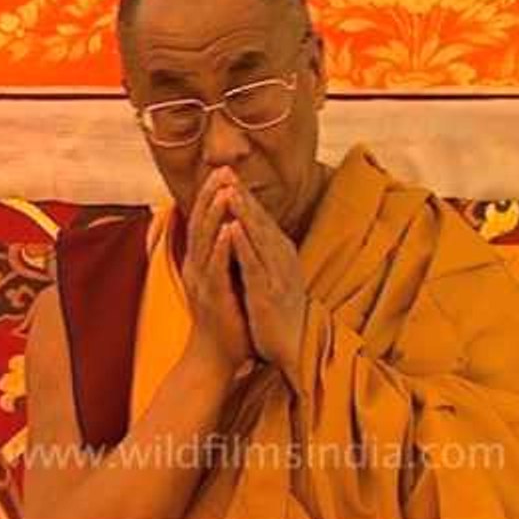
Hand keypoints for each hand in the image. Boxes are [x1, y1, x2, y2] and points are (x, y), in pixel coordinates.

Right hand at [180, 167, 255, 379]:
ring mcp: (202, 281)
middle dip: (211, 194)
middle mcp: (197, 267)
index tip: (222, 171)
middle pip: (200, 223)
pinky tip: (230, 229)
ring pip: (206, 241)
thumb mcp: (222, 281)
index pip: (203, 221)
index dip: (210, 195)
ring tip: (225, 190)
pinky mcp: (212, 297)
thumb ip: (222, 258)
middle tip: (222, 169)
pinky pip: (216, 268)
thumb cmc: (225, 319)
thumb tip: (229, 231)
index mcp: (200, 262)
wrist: (215, 358)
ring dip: (215, 214)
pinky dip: (222, 247)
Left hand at [224, 173, 307, 392]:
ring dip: (244, 212)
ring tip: (228, 189)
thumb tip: (246, 229)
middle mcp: (281, 258)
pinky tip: (233, 228)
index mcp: (280, 253)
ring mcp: (277, 275)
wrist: (293, 347)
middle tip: (226, 170)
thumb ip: (261, 251)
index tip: (226, 173)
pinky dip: (244, 245)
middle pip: (260, 221)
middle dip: (242, 194)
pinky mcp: (269, 294)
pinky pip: (254, 265)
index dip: (244, 195)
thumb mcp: (270, 274)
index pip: (260, 218)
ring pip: (258, 237)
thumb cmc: (279, 311)